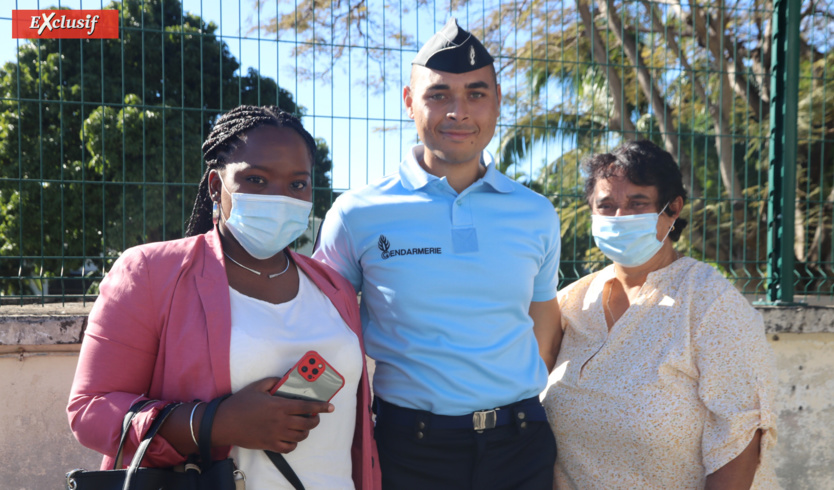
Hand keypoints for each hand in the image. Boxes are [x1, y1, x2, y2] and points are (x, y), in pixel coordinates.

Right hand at [212, 377, 333, 452]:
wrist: (224, 423)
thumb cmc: (240, 403)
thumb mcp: (257, 386)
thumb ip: (274, 381)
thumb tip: (286, 378)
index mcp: (280, 406)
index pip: (307, 407)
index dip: (321, 407)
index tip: (330, 407)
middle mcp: (281, 421)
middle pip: (308, 424)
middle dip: (316, 420)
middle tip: (315, 416)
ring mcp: (276, 434)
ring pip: (300, 436)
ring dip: (306, 431)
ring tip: (304, 426)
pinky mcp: (269, 444)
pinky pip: (289, 448)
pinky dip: (294, 443)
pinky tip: (292, 437)